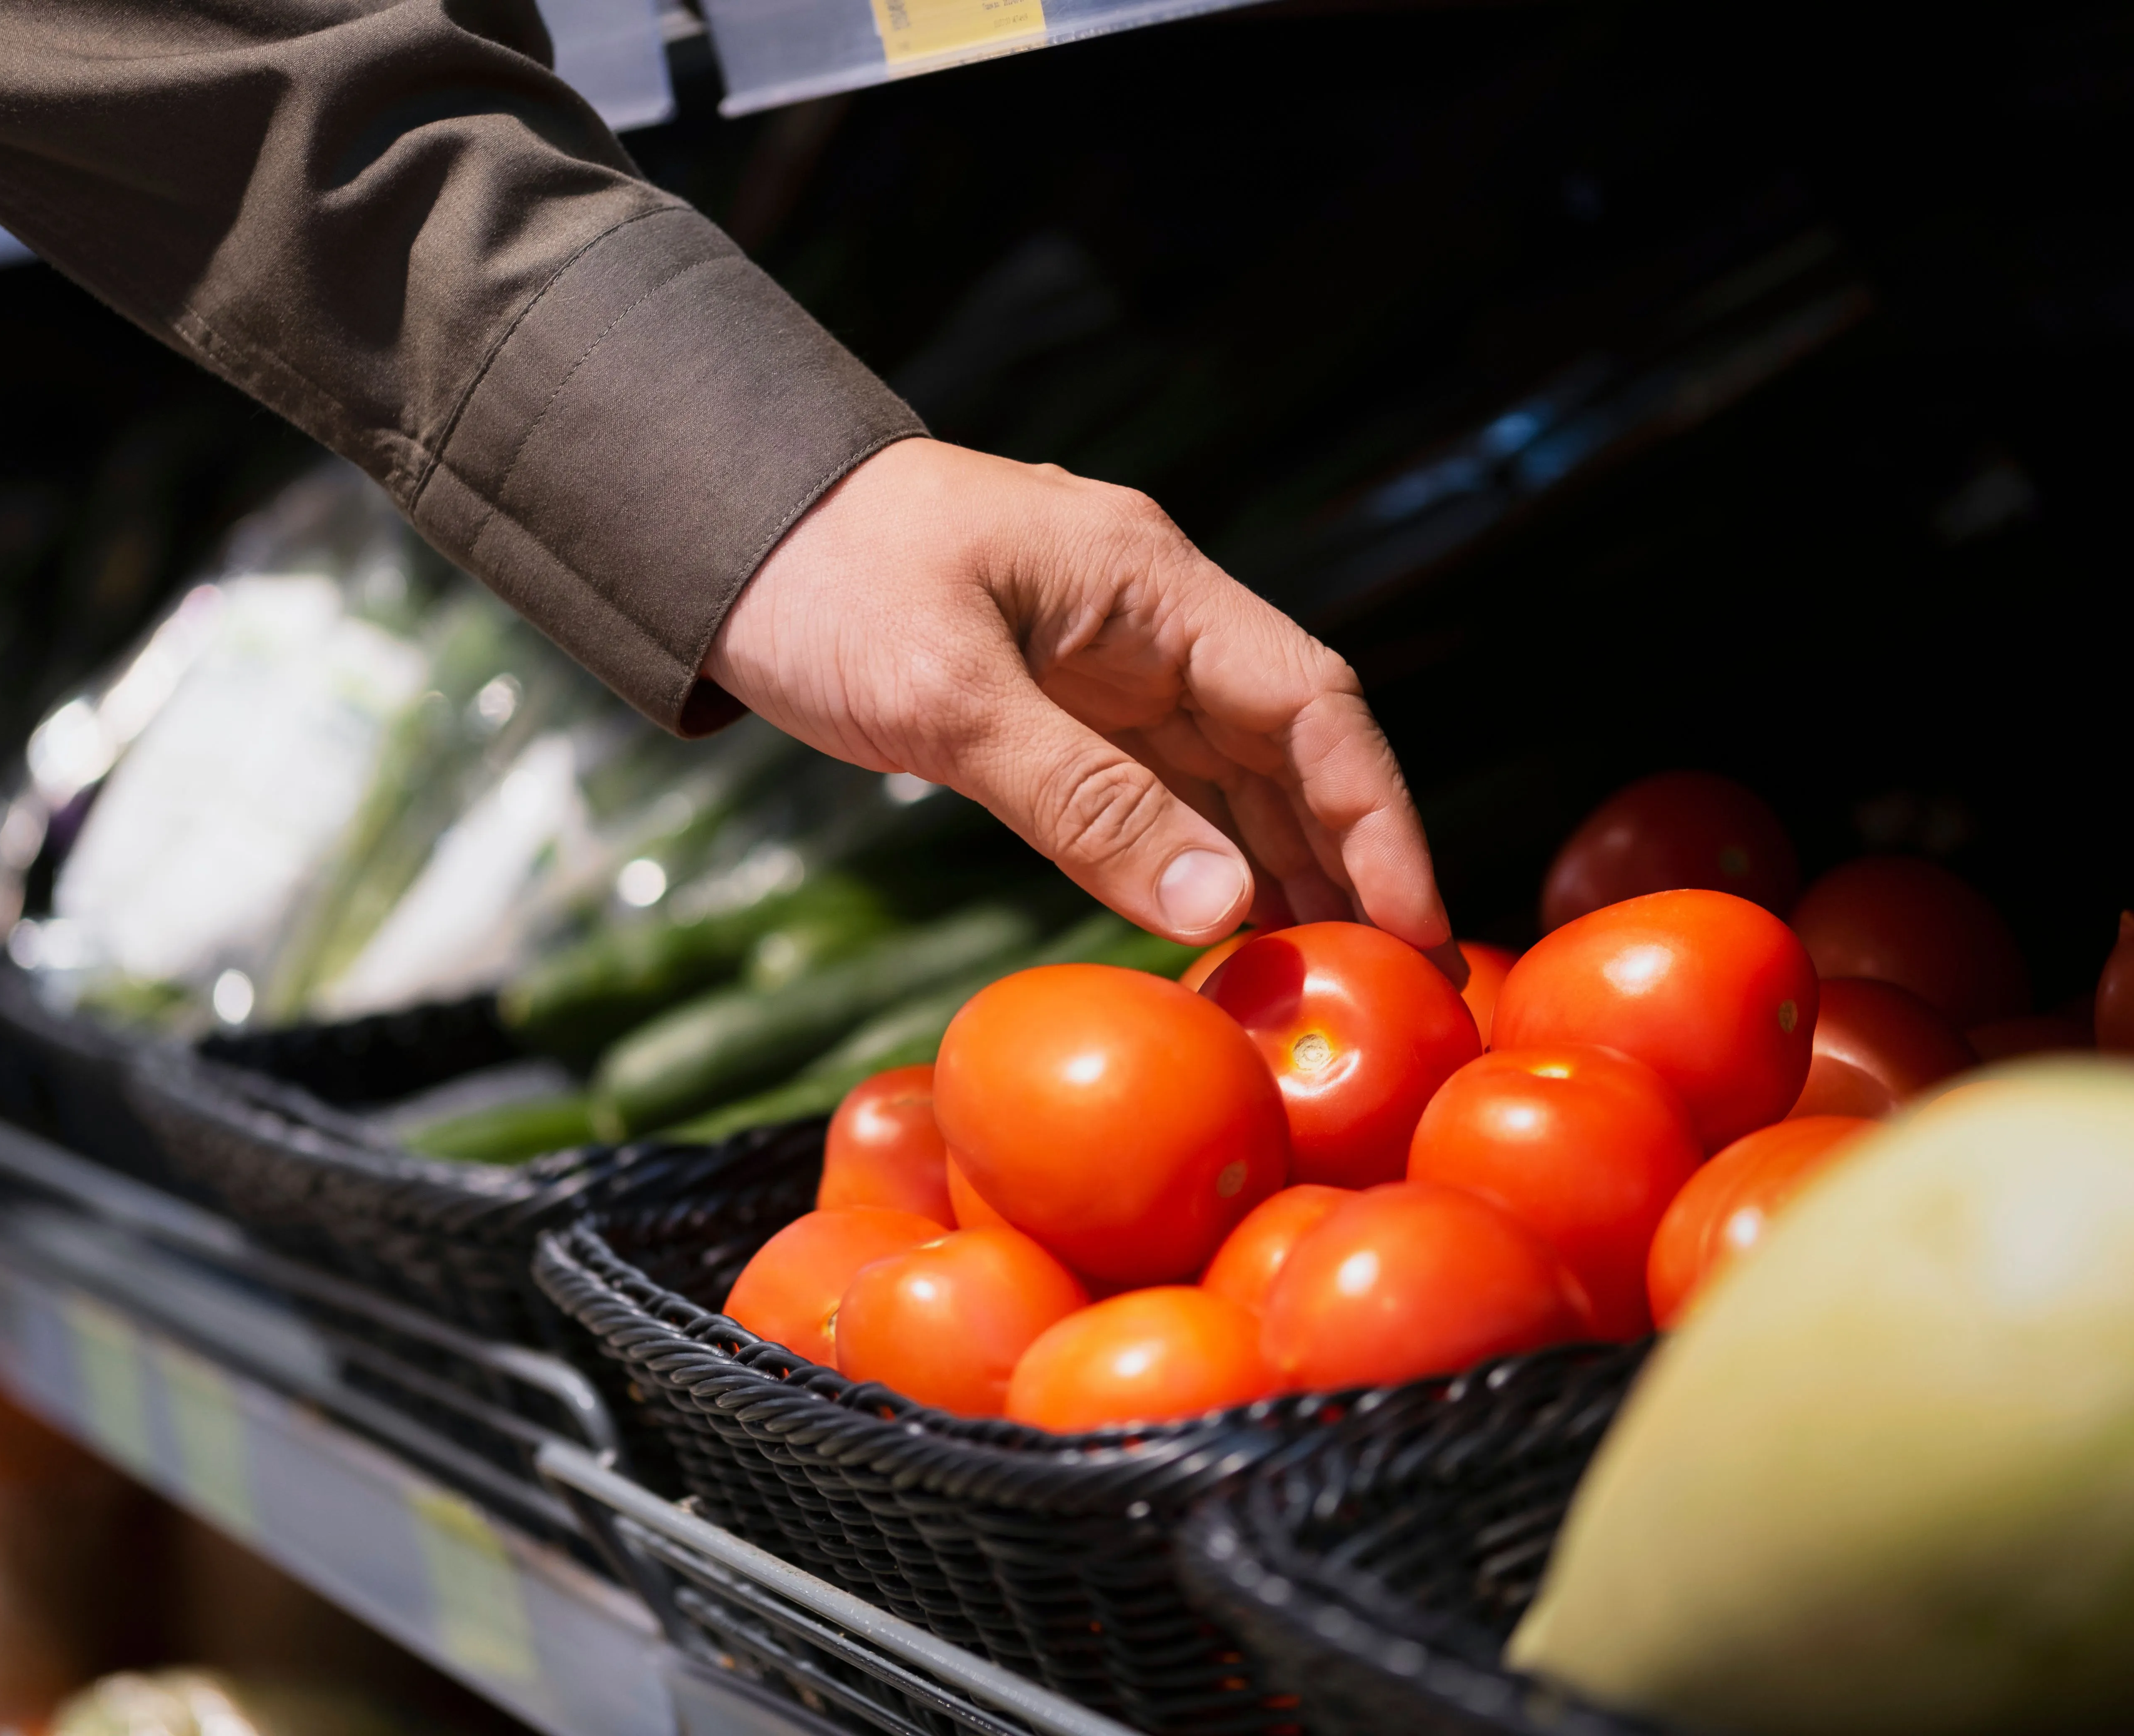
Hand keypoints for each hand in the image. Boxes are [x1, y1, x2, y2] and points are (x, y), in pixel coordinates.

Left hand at [703, 439, 1456, 965]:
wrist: (720, 533)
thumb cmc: (825, 584)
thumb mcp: (948, 696)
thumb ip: (1086, 803)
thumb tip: (1220, 910)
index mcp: (1150, 583)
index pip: (1312, 702)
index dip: (1378, 815)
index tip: (1413, 923)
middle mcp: (1151, 621)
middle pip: (1291, 747)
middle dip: (1351, 859)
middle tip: (1392, 985)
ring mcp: (1108, 665)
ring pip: (1233, 777)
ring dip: (1282, 872)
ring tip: (1323, 982)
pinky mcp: (1060, 707)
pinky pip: (1160, 793)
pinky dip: (1197, 864)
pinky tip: (1220, 937)